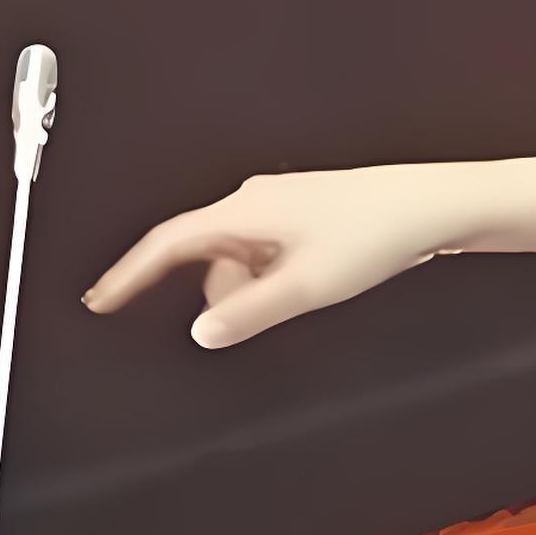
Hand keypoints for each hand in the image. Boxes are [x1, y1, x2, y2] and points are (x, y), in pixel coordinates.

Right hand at [81, 162, 467, 348]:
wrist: (435, 205)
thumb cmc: (378, 232)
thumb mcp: (307, 285)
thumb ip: (249, 312)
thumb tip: (203, 332)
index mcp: (243, 212)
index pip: (166, 244)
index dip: (128, 275)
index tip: (100, 300)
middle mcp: (257, 203)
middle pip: (206, 257)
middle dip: (213, 294)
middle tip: (232, 324)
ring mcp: (284, 208)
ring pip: (242, 260)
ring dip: (252, 289)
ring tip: (300, 297)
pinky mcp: (309, 217)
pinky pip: (269, 255)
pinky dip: (275, 278)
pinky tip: (312, 286)